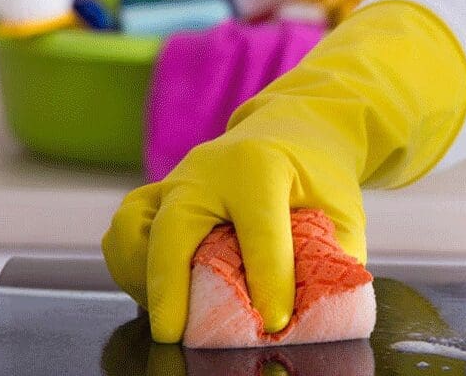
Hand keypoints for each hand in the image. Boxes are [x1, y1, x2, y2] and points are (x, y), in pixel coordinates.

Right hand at [102, 1, 465, 342]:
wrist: (291, 132)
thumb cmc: (317, 177)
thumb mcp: (342, 208)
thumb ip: (335, 255)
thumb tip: (321, 310)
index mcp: (260, 168)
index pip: (260, 230)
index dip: (269, 280)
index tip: (276, 320)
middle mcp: (206, 171)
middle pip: (174, 227)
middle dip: (171, 286)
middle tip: (175, 333)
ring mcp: (175, 181)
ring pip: (132, 229)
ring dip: (142, 278)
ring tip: (171, 313)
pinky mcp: (156, 195)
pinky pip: (124, 231)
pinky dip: (131, 266)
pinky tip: (159, 292)